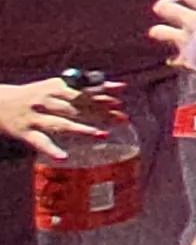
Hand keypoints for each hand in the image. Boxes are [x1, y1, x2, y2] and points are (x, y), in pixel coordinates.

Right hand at [0, 78, 124, 161]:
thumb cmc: (33, 95)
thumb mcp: (54, 86)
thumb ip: (81, 88)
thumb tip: (114, 87)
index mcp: (54, 88)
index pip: (82, 92)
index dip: (101, 96)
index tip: (120, 100)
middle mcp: (45, 101)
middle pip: (76, 108)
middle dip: (100, 113)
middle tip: (122, 118)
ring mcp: (35, 118)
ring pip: (61, 124)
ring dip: (82, 129)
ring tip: (103, 135)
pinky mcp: (25, 133)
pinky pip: (39, 142)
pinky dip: (51, 150)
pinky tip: (64, 157)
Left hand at [145, 0, 195, 60]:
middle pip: (171, 9)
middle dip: (166, 6)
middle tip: (162, 5)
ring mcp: (191, 43)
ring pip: (166, 33)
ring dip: (162, 31)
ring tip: (156, 31)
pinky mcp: (192, 62)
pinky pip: (178, 59)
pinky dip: (177, 58)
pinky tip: (175, 61)